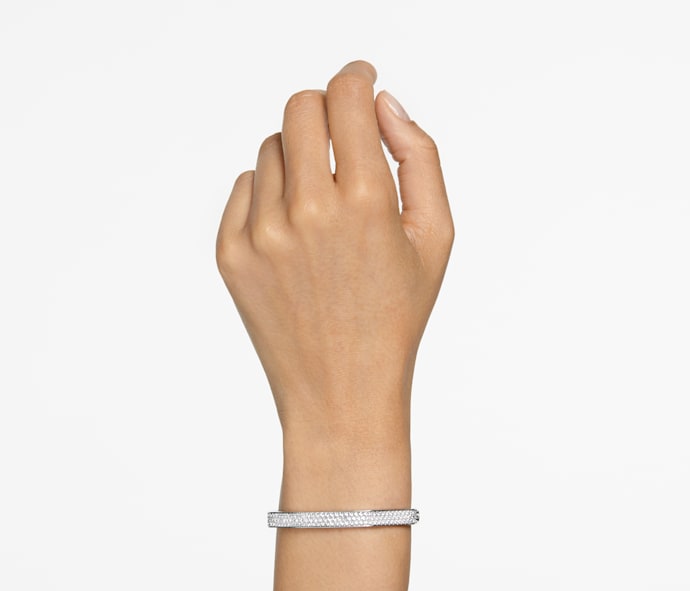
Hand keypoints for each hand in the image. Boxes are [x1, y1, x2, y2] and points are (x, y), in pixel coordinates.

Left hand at [216, 60, 453, 437]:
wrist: (342, 390)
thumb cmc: (396, 317)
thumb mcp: (435, 238)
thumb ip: (419, 156)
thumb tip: (384, 104)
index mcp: (366, 202)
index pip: (347, 97)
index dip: (357, 78)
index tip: (361, 80)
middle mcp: (308, 211)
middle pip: (299, 107)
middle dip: (325, 109)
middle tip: (342, 135)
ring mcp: (262, 234)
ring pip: (271, 149)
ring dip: (300, 159)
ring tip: (323, 206)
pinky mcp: (231, 254)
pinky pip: (245, 189)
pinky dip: (270, 194)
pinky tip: (295, 232)